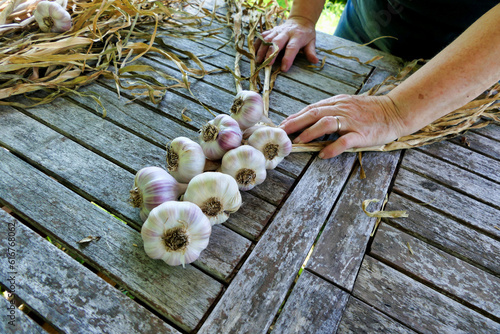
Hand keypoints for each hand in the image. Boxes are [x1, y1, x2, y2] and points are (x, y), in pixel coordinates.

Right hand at [254, 16, 318, 71]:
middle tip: (267, 64)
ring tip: (258, 61)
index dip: (288, 58)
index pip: (292, 48)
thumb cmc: (306, 34)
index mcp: (297, 36)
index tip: (284, 69)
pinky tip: (254, 52)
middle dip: (271, 53)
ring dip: (262, 50)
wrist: (300, 20)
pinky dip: (257, 43)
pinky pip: (262, 36)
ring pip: (267, 39)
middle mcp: (286, 32)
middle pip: (277, 42)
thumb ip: (311, 52)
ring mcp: (277, 30)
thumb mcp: (311, 42)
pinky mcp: (271, 30)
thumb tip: (315, 61)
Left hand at [279, 94, 406, 157]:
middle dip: (295, 123)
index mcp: (337, 102)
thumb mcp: (348, 105)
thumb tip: (310, 120)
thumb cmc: (371, 111)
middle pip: (314, 114)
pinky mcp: (361, 133)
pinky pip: (344, 141)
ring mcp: (352, 121)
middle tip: (281, 132)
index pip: (311, 108)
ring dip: (309, 133)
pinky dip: (332, 148)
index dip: (295, 117)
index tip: (281, 125)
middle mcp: (342, 109)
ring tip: (298, 141)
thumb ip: (330, 111)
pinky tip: (323, 154)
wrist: (396, 111)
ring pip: (326, 124)